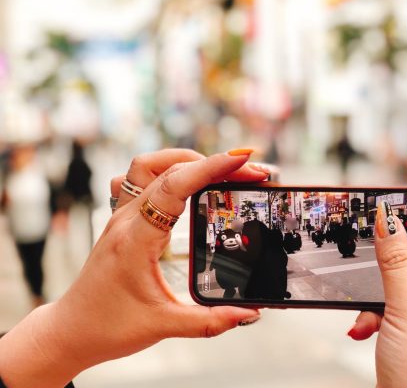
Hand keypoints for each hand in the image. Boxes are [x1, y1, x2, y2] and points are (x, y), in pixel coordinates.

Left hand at [0, 149, 268, 387]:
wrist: (71, 331)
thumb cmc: (108, 327)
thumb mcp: (163, 325)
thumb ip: (210, 320)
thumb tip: (249, 313)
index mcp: (135, 239)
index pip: (175, 186)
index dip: (211, 168)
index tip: (243, 159)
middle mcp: (126, 220)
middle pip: (172, 171)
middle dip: (215, 164)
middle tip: (252, 173)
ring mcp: (122, 216)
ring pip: (151, 165)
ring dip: (187, 159)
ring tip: (220, 169)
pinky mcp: (123, 220)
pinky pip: (140, 178)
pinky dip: (166, 170)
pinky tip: (183, 180)